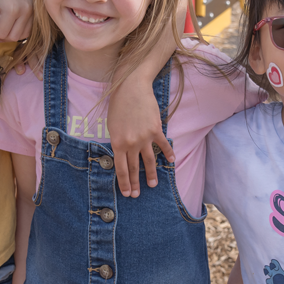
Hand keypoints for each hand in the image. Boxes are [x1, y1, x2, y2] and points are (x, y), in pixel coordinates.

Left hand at [0, 0, 32, 41]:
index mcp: (12, 9)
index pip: (3, 34)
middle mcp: (27, 9)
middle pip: (14, 36)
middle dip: (3, 33)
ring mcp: (34, 6)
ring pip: (25, 33)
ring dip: (13, 31)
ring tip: (3, 20)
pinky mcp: (37, 3)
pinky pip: (31, 25)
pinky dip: (22, 26)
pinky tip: (13, 17)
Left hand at [108, 78, 173, 197]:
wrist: (131, 88)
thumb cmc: (118, 105)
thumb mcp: (112, 126)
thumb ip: (118, 142)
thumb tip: (122, 155)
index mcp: (117, 143)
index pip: (120, 169)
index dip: (124, 183)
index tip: (127, 193)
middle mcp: (131, 143)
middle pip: (134, 168)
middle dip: (135, 183)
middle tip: (137, 195)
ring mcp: (145, 137)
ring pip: (149, 161)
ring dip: (150, 174)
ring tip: (152, 184)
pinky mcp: (156, 129)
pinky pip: (163, 145)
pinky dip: (168, 153)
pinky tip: (171, 161)